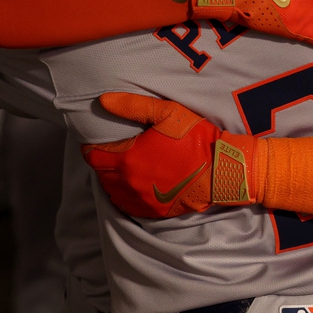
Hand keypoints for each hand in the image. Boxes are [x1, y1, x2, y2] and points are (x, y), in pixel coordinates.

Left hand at [82, 92, 263, 217]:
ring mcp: (140, 199)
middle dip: (103, 160)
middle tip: (115, 149)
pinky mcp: (152, 211)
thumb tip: (103, 101)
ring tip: (125, 165)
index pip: (93, 156)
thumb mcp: (167, 113)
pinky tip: (135, 182)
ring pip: (112, 189)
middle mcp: (129, 182)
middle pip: (100, 173)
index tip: (99, 139)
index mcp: (128, 158)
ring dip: (113, 177)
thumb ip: (133, 106)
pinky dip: (125, 194)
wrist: (221, 171)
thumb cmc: (195, 139)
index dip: (92, 146)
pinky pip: (126, 204)